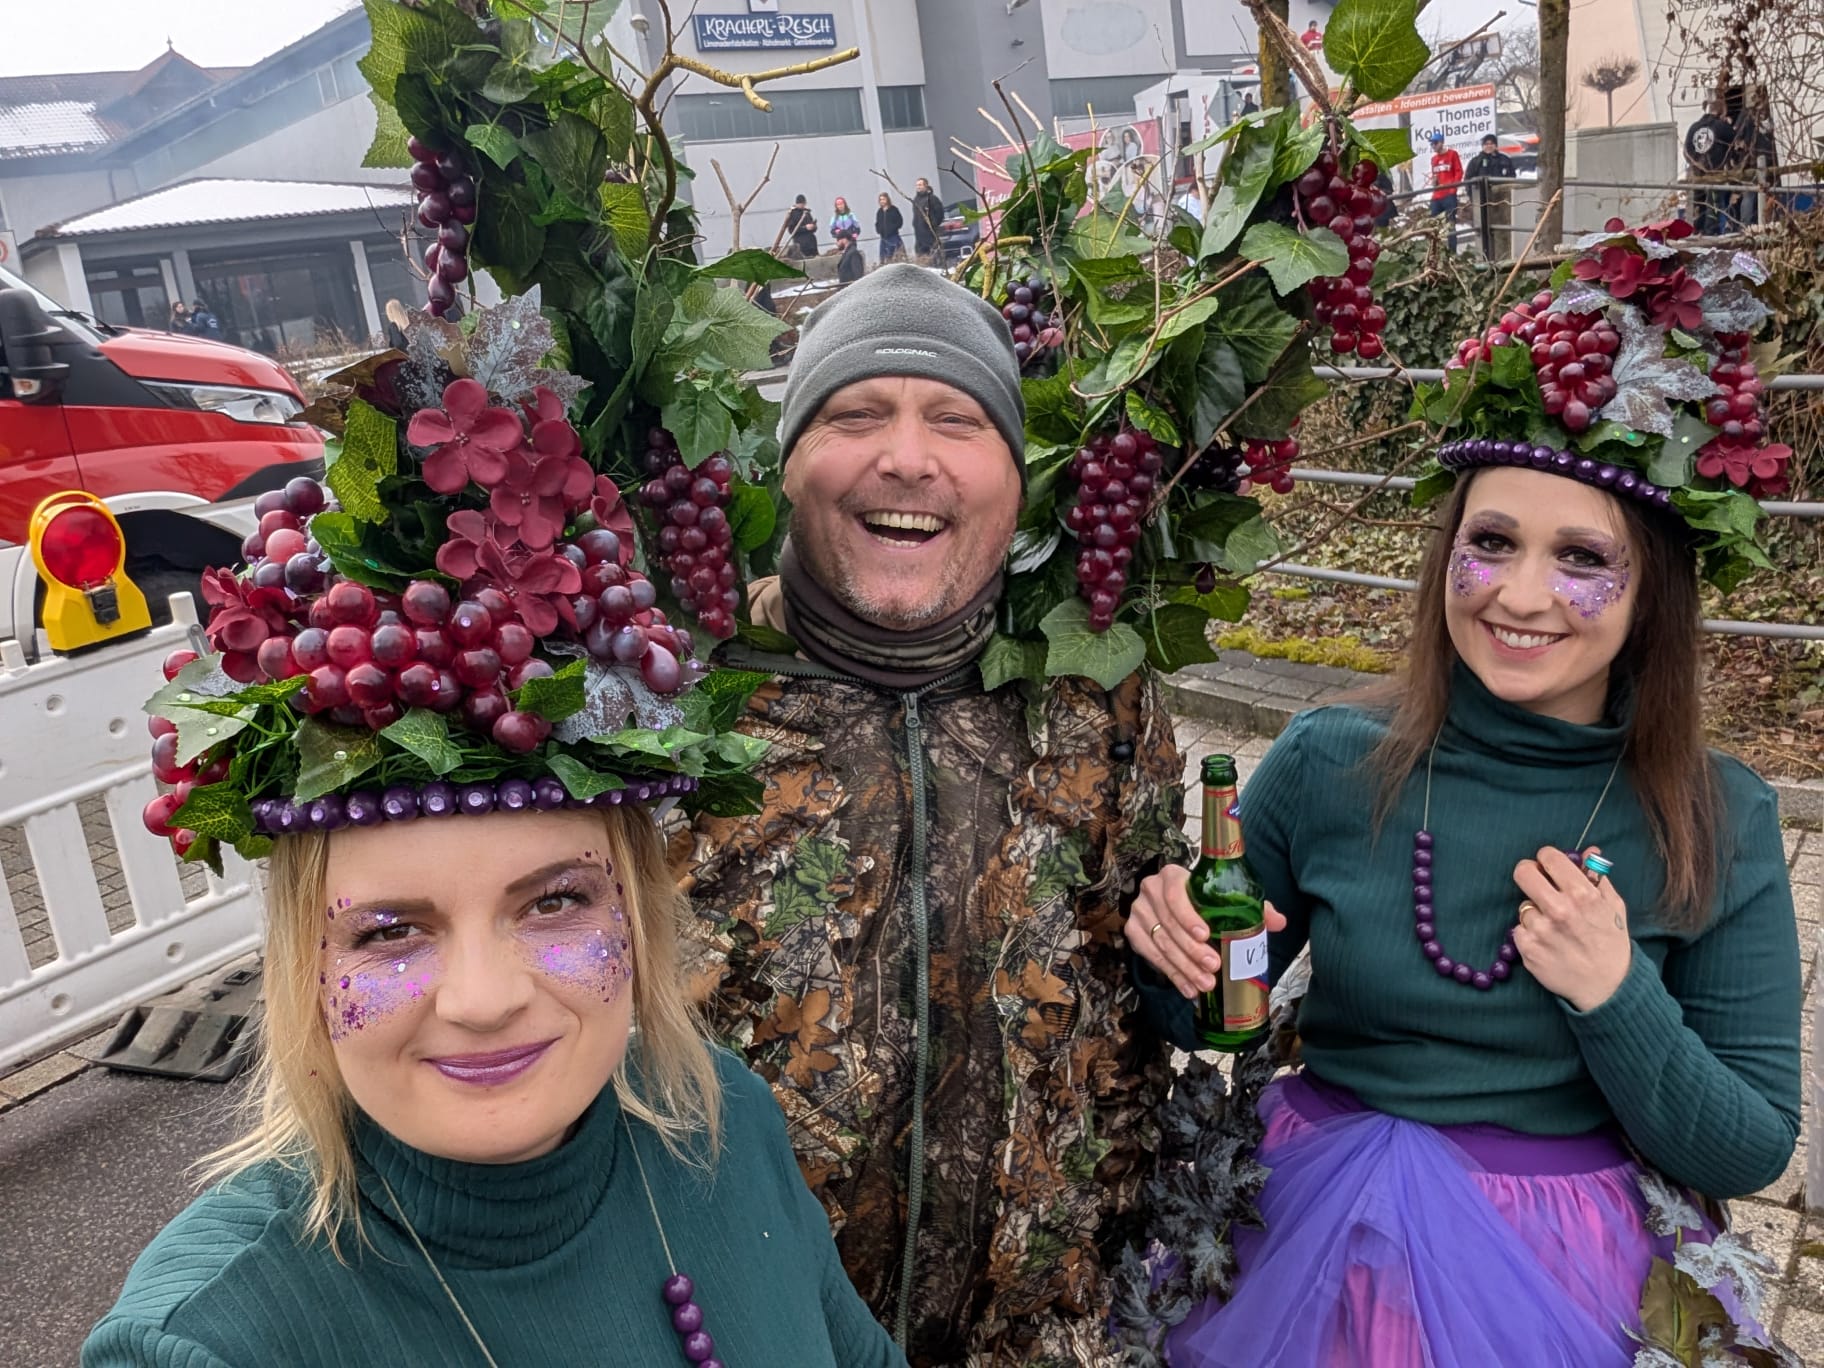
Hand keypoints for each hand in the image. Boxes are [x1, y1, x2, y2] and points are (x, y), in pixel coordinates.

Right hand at [1125, 864, 1286, 998]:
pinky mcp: (1133, 932)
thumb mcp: (1227, 900)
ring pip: (1160, 943)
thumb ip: (1252, 908)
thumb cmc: (1204, 902)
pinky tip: (1188, 988)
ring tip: (1205, 984)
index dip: (1188, 916)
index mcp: (1173, 876)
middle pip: (1169, 923)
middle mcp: (1150, 890)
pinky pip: (1149, 956)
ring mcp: (1138, 911)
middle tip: (1213, 967)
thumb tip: (1279, 921)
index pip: (1176, 893)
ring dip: (1183, 967)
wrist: (1175, 908)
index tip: (1206, 935)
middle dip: (1191, 950)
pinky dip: (1171, 975)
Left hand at [1511, 846, 1631, 1011]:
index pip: (1548, 857)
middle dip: (1529, 874)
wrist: (1606, 986)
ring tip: (1554, 926)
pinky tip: (1547, 942)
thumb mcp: (1613, 906)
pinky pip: (1519, 929)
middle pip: (1523, 873)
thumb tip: (1588, 852)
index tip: (1549, 866)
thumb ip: (1598, 877)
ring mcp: (1541, 930)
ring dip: (1535, 912)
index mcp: (1582, 894)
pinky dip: (1530, 934)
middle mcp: (1559, 909)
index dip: (1547, 859)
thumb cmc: (1611, 943)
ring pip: (1524, 906)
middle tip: (1537, 883)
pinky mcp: (1527, 948)